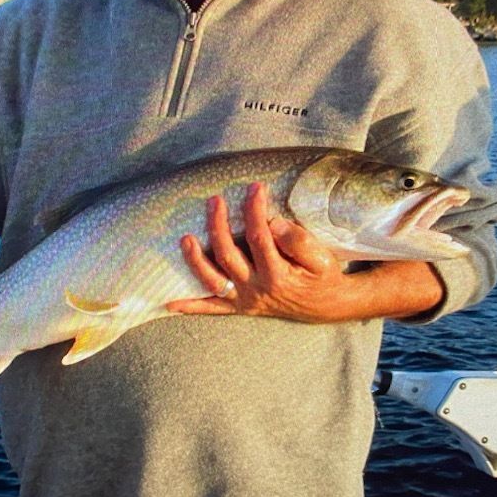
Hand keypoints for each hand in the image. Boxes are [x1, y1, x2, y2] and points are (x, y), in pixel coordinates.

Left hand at [167, 182, 445, 321]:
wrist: (327, 305)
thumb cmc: (323, 276)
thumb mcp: (323, 258)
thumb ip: (299, 242)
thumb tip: (274, 224)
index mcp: (278, 276)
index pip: (259, 237)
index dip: (255, 210)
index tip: (256, 188)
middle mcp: (257, 290)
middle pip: (228, 255)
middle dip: (218, 225)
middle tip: (215, 200)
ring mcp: (245, 300)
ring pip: (212, 280)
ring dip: (195, 260)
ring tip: (185, 238)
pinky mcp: (239, 307)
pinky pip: (210, 308)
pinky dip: (190, 306)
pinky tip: (169, 302)